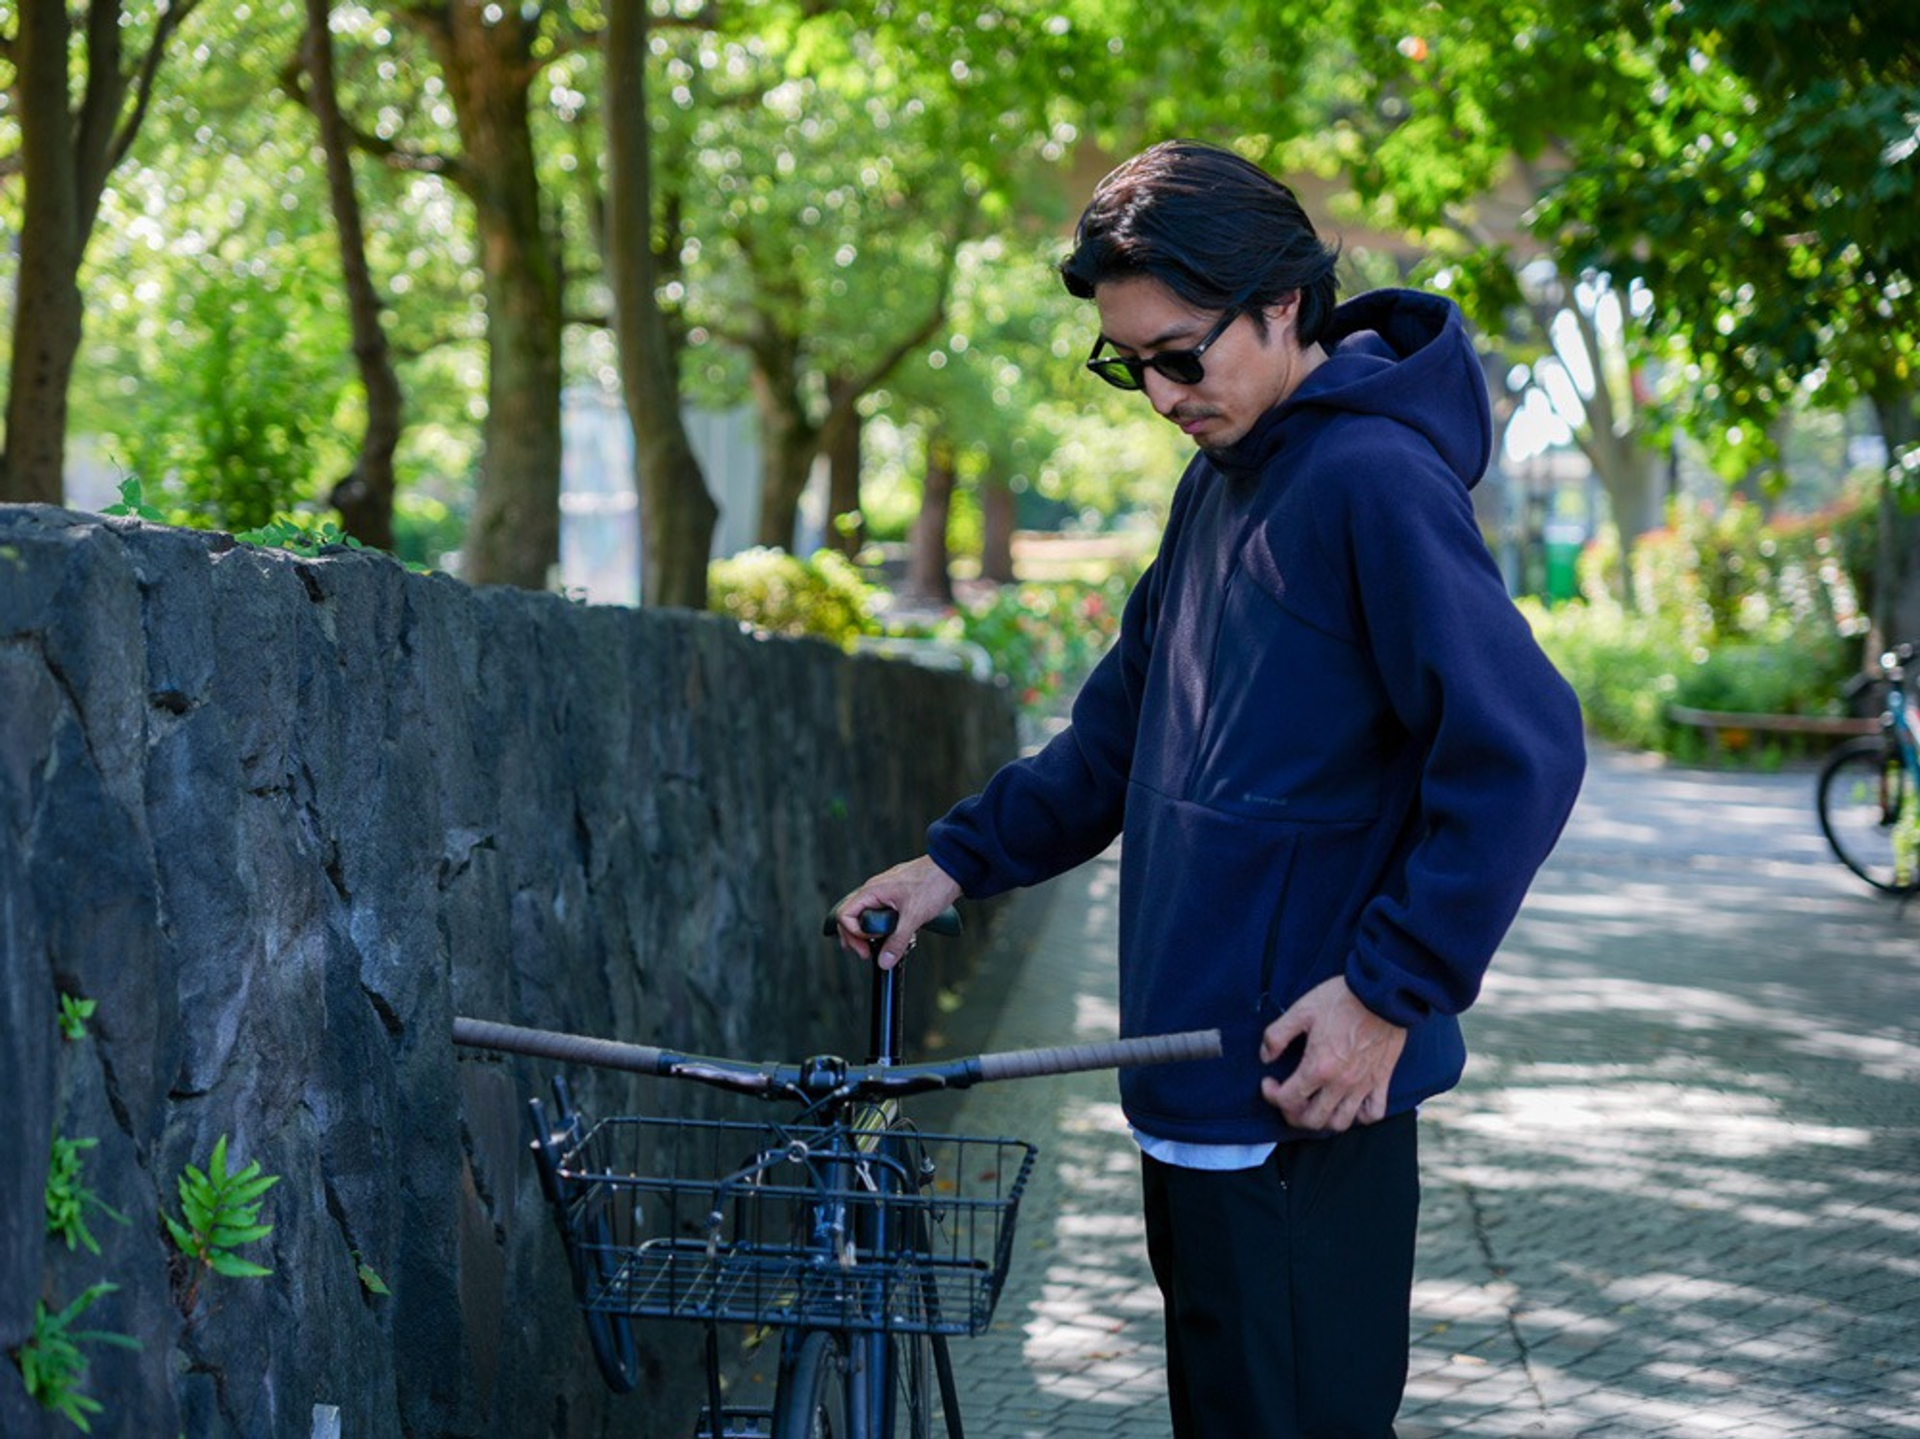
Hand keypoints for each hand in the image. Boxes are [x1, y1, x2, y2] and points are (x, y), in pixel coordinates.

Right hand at [832, 855, 962, 969]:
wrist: (952, 868)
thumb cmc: (933, 882)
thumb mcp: (914, 916)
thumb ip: (898, 940)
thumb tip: (885, 960)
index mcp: (872, 891)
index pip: (845, 915)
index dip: (853, 934)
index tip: (869, 946)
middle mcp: (874, 891)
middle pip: (850, 917)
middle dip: (854, 938)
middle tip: (866, 954)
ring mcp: (884, 893)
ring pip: (864, 915)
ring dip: (867, 934)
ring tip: (876, 948)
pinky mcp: (895, 896)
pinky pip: (878, 913)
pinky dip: (880, 927)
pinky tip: (892, 936)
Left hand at [1258, 975, 1406, 1131]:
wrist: (1382, 993)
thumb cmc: (1341, 999)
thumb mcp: (1301, 1010)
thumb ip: (1277, 1035)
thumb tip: (1265, 1057)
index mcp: (1318, 1066)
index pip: (1287, 1100)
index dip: (1271, 1095)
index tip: (1269, 1082)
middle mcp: (1341, 1083)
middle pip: (1312, 1120)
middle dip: (1293, 1114)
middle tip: (1288, 1097)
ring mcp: (1363, 1085)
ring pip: (1340, 1123)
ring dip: (1323, 1119)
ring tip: (1315, 1103)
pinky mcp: (1382, 1081)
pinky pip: (1373, 1113)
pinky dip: (1359, 1115)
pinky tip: (1348, 1103)